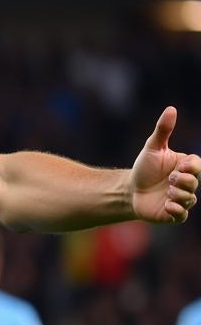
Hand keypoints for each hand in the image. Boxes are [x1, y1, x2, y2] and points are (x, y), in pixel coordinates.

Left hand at [130, 107, 200, 222]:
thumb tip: (171, 109)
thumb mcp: (152, 148)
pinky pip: (181, 215)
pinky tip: (167, 205)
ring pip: (190, 199)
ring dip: (180, 195)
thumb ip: (163, 130)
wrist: (130, 190)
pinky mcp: (172, 214)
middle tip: (170, 179)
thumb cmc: (144, 168)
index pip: (197, 165)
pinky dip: (176, 211)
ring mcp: (180, 199)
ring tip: (168, 192)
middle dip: (184, 181)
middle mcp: (186, 183)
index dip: (191, 167)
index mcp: (185, 167)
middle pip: (195, 182)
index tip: (178, 166)